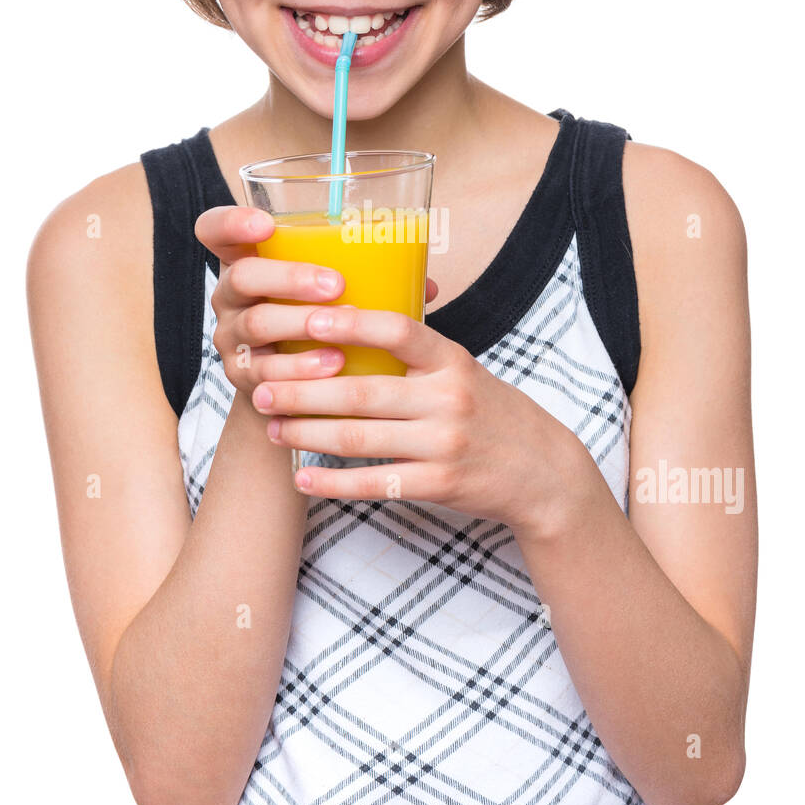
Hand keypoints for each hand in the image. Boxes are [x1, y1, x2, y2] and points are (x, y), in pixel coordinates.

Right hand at [194, 205, 438, 399]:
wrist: (299, 387)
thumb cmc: (323, 322)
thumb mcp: (337, 292)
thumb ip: (370, 277)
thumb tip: (428, 284)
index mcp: (249, 258)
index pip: (216, 229)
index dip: (232, 222)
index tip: (265, 223)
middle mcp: (231, 295)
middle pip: (241, 276)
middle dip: (288, 278)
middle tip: (335, 285)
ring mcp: (231, 336)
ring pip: (255, 325)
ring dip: (300, 325)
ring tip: (341, 331)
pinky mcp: (240, 377)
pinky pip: (264, 372)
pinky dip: (300, 369)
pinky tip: (331, 367)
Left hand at [252, 303, 590, 534]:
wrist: (543, 473)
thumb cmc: (490, 414)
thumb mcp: (463, 371)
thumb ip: (416, 353)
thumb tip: (348, 320)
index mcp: (452, 361)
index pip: (398, 331)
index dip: (350, 324)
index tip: (305, 320)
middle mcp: (449, 399)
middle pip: (362, 390)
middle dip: (303, 389)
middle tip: (261, 385)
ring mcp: (444, 444)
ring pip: (360, 438)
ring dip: (307, 433)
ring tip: (272, 426)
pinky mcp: (439, 484)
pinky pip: (375, 483)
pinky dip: (333, 483)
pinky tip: (302, 478)